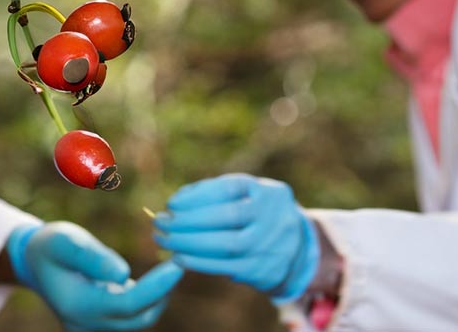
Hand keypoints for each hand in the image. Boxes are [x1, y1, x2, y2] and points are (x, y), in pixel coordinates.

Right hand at [7, 221, 182, 330]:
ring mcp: (92, 328)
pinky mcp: (100, 324)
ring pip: (138, 320)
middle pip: (138, 317)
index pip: (127, 304)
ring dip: (157, 297)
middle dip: (162, 291)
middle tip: (179, 261)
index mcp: (77, 306)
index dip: (157, 286)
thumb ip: (91, 257)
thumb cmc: (51, 246)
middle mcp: (85, 324)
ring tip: (169, 266)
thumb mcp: (64, 240)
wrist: (35, 262)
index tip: (178, 263)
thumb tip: (123, 273)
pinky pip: (132, 317)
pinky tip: (155, 277)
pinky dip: (147, 299)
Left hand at [153, 173, 318, 302]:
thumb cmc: (258, 215)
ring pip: (225, 245)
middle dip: (187, 220)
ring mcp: (269, 244)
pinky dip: (198, 262)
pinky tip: (179, 257)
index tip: (172, 203)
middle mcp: (272, 216)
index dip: (197, 195)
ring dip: (188, 243)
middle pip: (226, 217)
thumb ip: (215, 193)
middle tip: (160, 222)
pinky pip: (225, 266)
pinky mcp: (261, 270)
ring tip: (164, 240)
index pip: (229, 188)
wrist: (298, 249)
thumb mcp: (248, 196)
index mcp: (267, 192)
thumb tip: (176, 202)